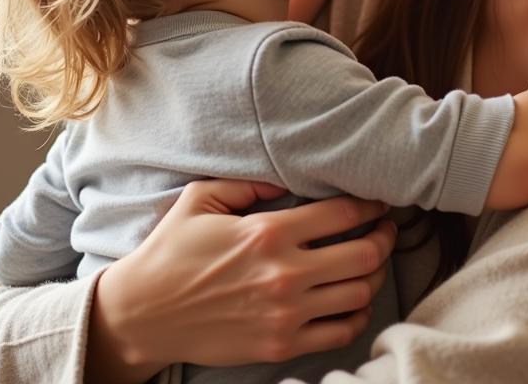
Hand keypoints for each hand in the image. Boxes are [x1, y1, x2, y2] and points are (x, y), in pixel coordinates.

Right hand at [85, 180, 396, 382]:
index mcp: (268, 232)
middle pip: (363, 255)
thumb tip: (286, 180)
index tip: (378, 202)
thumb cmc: (171, 251)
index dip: (370, 206)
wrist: (141, 315)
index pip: (343, 215)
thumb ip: (249, 184)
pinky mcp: (280, 346)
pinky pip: (340, 332)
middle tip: (385, 229)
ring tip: (372, 262)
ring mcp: (286, 314)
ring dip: (374, 276)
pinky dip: (357, 315)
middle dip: (383, 238)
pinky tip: (353, 300)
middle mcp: (284, 274)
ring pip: (359, 294)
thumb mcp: (202, 199)